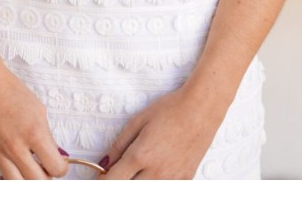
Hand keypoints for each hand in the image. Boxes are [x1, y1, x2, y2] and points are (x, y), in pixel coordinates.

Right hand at [0, 56, 69, 179]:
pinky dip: (1, 183)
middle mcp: (15, 146)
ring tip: (28, 171)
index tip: (59, 165)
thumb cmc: (10, 90)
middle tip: (44, 168)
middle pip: (37, 182)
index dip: (61, 169)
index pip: (55, 168)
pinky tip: (8, 175)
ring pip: (15, 186)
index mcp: (34, 133)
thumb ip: (46, 136)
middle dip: (45, 178)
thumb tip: (53, 154)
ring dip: (25, 181)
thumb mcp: (38, 109)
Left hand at [95, 83, 226, 179]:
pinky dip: (156, 184)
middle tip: (120, 172)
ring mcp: (172, 179)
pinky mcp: (185, 181)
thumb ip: (119, 145)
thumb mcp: (139, 120)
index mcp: (140, 156)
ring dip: (138, 184)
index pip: (112, 183)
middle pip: (128, 192)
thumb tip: (103, 164)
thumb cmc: (169, 109)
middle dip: (120, 183)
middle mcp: (156, 173)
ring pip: (146, 193)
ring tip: (139, 169)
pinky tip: (158, 171)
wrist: (201, 109)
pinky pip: (165, 190)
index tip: (99, 179)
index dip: (102, 183)